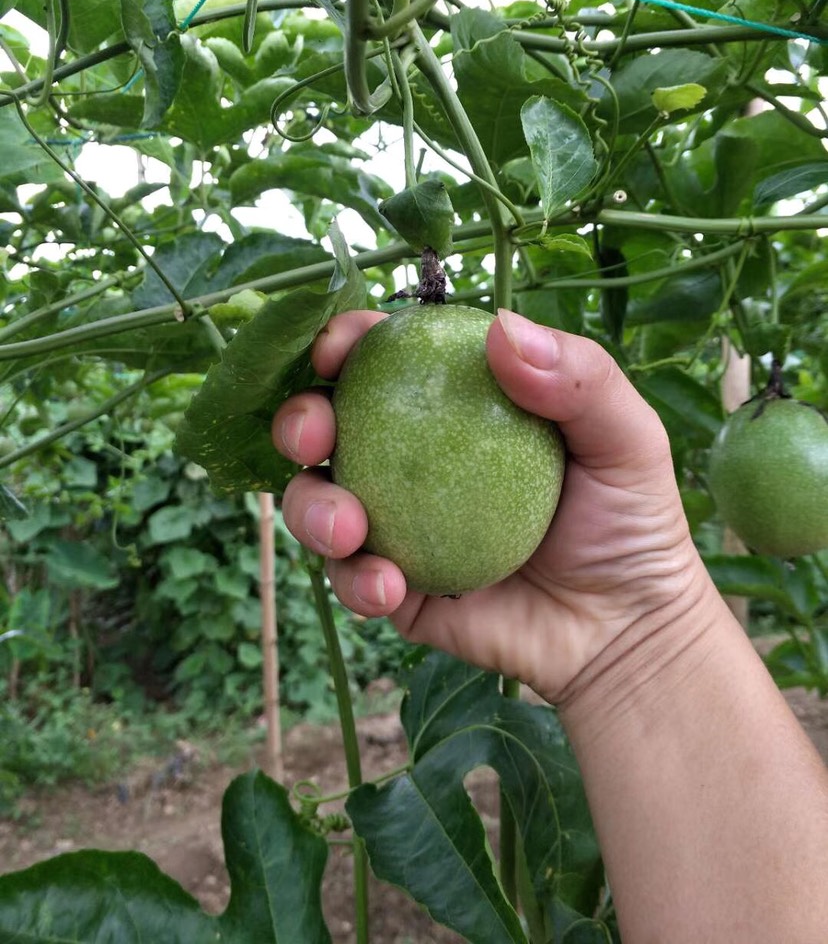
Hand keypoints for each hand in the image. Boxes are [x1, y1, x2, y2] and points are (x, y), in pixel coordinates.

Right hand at [273, 308, 703, 701]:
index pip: (388, 361)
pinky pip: (350, 578)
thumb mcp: (626, 437)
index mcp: (456, 407)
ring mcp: (397, 525)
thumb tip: (500, 324)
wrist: (627, 632)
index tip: (335, 349)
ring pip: (317, 502)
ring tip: (348, 529)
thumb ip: (579, 378)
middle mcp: (413, 460)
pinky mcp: (393, 589)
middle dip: (298, 419)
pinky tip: (387, 586)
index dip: (345, 344)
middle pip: (329, 425)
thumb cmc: (631, 521)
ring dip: (310, 507)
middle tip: (312, 434)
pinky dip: (354, 579)